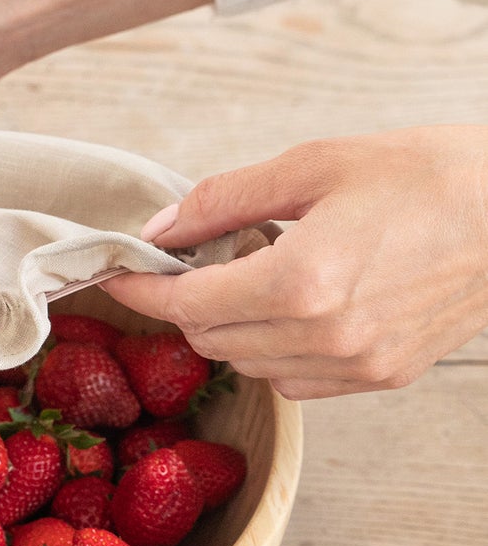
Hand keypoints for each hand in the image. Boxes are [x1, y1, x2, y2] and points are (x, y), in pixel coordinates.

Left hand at [103, 127, 487, 398]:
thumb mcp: (315, 165)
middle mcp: (328, 336)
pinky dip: (275, 350)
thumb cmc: (428, 175)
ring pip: (250, 366)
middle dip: (186, 302)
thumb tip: (163, 227)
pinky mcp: (385, 376)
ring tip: (251, 274)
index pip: (187, 304)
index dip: (142, 289)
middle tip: (191, 259)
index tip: (118, 273)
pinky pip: (297, 381)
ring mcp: (359, 364)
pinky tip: (293, 305)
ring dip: (230, 327)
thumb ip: (226, 200)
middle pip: (211, 340)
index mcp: (303, 281)